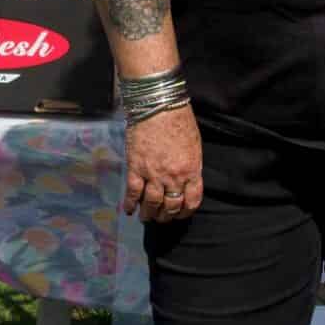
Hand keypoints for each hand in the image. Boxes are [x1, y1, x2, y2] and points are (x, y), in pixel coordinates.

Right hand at [125, 103, 203, 222]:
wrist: (158, 105)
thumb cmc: (179, 120)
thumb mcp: (195, 145)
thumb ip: (191, 165)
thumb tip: (186, 179)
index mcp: (191, 170)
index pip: (192, 201)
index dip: (186, 212)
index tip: (181, 214)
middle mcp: (173, 177)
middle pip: (171, 206)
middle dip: (167, 216)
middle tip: (162, 218)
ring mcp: (153, 174)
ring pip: (151, 204)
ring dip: (149, 214)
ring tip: (146, 218)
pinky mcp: (136, 167)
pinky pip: (133, 192)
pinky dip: (130, 203)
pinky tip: (129, 210)